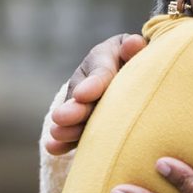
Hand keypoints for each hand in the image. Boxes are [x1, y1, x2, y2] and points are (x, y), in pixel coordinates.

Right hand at [44, 33, 145, 154]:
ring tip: (59, 134)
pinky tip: (54, 148)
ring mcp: (82, 102)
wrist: (130, 68)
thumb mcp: (136, 49)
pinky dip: (63, 141)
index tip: (84, 95)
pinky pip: (73, 130)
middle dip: (75, 109)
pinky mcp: (82, 121)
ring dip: (67, 127)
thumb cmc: (138, 57)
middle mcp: (87, 79)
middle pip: (82, 97)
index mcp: (103, 57)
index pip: (100, 72)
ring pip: (75, 116)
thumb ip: (134, 48)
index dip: (93, 84)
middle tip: (63, 118)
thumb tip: (134, 44)